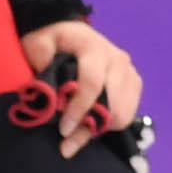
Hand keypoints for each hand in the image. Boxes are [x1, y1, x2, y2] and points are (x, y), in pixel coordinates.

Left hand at [21, 21, 142, 156]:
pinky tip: (90, 123)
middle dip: (90, 125)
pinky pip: (129, 114)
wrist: (69, 33)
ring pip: (123, 113)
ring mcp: (129, 71)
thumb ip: (39, 58)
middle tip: (67, 139)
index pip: (92, 82)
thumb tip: (48, 85)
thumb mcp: (37, 43)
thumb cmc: (51, 41)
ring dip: (100, 128)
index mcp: (94, 47)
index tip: (64, 130)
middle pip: (113, 103)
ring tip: (77, 131)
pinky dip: (109, 125)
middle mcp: (117, 58)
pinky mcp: (134, 83)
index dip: (79, 109)